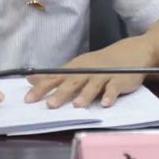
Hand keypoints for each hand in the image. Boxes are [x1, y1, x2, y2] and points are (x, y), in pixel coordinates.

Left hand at [24, 37, 152, 108]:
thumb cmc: (99, 64)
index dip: (42, 88)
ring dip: (85, 95)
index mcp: (75, 68)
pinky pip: (114, 88)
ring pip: (92, 85)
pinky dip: (110, 95)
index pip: (55, 78)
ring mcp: (104, 75)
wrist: (130, 52)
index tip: (28, 99)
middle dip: (61, 93)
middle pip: (72, 82)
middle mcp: (87, 71)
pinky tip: (105, 104)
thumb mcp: (76, 67)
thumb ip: (55, 76)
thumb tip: (30, 80)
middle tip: (50, 105)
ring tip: (77, 106)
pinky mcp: (119, 80)